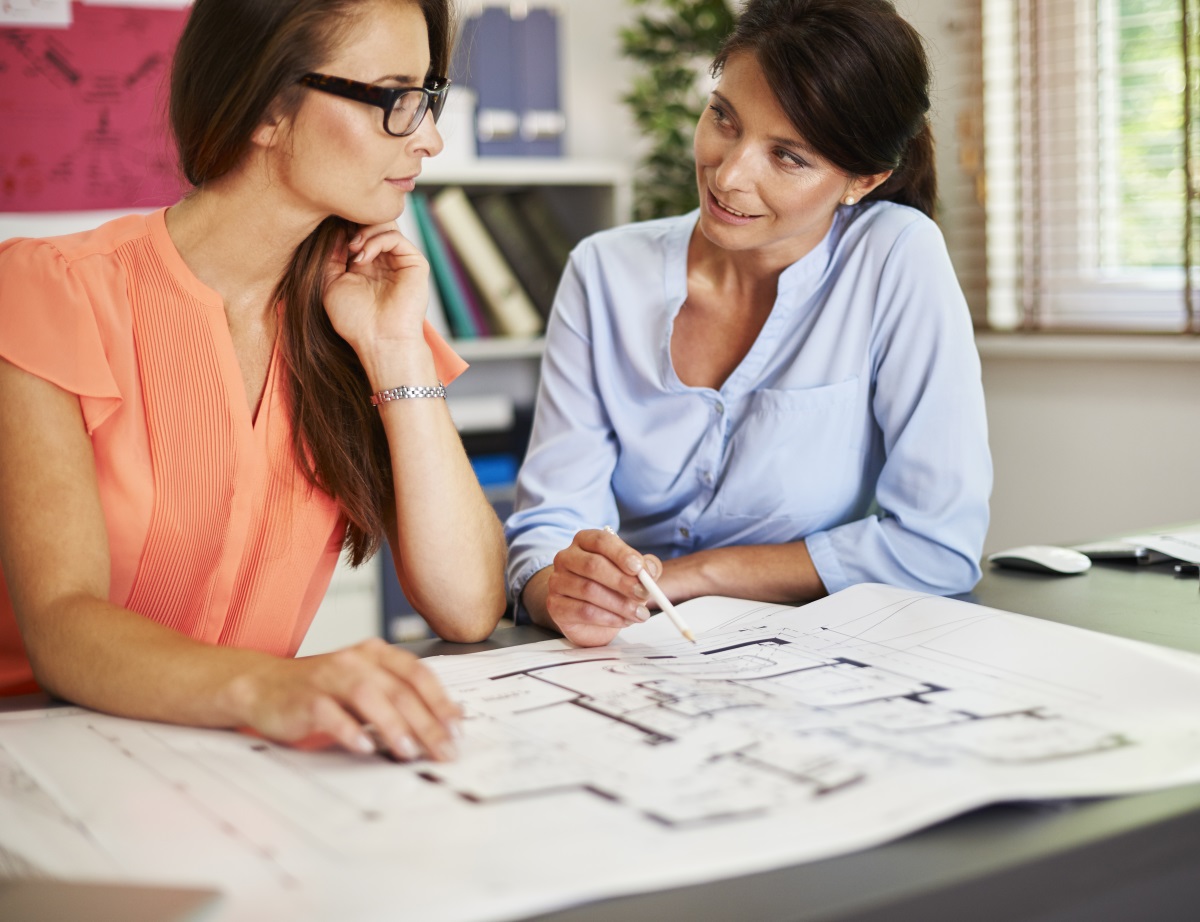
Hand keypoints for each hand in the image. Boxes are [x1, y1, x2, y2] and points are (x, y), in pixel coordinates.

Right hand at [231, 638, 461, 760]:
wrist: (263, 685)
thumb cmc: (321, 689)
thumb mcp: (366, 685)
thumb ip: (402, 697)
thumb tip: (448, 717)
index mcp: (376, 653)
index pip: (418, 674)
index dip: (441, 701)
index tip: (457, 728)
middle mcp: (355, 660)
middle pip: (399, 689)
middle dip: (426, 722)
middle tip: (443, 750)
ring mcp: (329, 677)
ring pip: (369, 696)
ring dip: (392, 725)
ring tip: (408, 750)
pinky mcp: (305, 698)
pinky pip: (330, 713)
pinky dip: (349, 730)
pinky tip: (363, 747)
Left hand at [321, 222, 430, 352]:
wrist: (379, 341)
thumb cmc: (355, 322)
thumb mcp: (331, 283)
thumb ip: (331, 256)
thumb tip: (334, 230)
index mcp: (366, 265)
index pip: (357, 230)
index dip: (344, 225)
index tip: (328, 229)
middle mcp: (384, 260)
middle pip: (373, 223)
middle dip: (355, 223)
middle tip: (343, 236)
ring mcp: (400, 260)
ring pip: (385, 224)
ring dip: (364, 232)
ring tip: (353, 250)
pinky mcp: (414, 263)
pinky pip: (395, 237)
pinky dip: (376, 240)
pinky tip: (362, 257)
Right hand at [543, 528, 664, 646]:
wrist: (590, 615)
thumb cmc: (611, 587)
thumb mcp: (633, 573)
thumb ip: (645, 567)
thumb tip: (649, 568)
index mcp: (584, 541)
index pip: (601, 541)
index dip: (621, 553)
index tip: (638, 567)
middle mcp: (566, 557)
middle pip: (593, 565)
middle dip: (622, 581)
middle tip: (643, 594)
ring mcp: (557, 581)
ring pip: (589, 590)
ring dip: (619, 604)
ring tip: (639, 613)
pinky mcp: (555, 605)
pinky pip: (584, 611)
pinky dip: (609, 618)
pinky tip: (624, 621)